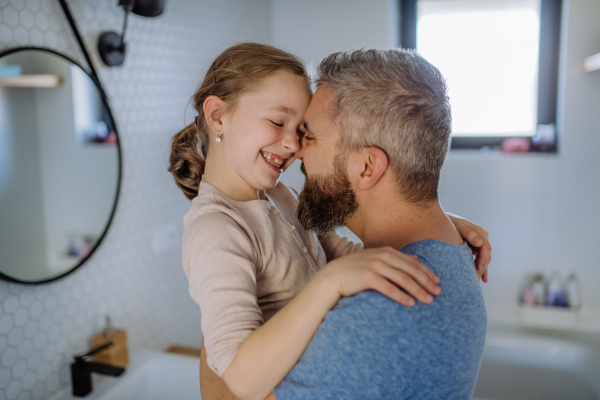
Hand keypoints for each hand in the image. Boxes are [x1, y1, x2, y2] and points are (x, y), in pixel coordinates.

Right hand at [321, 247, 441, 306]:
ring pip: (402, 279)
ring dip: (417, 290)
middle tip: (438, 293)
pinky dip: (401, 296)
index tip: (438, 283)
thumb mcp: (377, 260)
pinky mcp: (367, 276)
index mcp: (387, 251)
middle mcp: (383, 256)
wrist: (333, 276)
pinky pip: (388, 287)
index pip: (412, 262)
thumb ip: (396, 259)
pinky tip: (410, 304)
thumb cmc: (356, 270)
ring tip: (428, 300)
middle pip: (410, 270)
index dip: (427, 272)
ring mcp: (375, 265)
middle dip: (426, 282)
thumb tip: (416, 257)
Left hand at [447, 213, 491, 282]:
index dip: (483, 259)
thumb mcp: (457, 226)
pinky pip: (479, 256)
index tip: (477, 269)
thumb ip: (468, 233)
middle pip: (486, 253)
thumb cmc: (448, 222)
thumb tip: (479, 242)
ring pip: (483, 256)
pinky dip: (480, 265)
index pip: (485, 247)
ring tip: (480, 280)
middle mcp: (481, 236)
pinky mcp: (474, 245)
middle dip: (482, 266)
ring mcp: (478, 240)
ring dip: (482, 268)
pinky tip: (482, 276)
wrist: (439, 219)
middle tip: (476, 278)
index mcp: (478, 231)